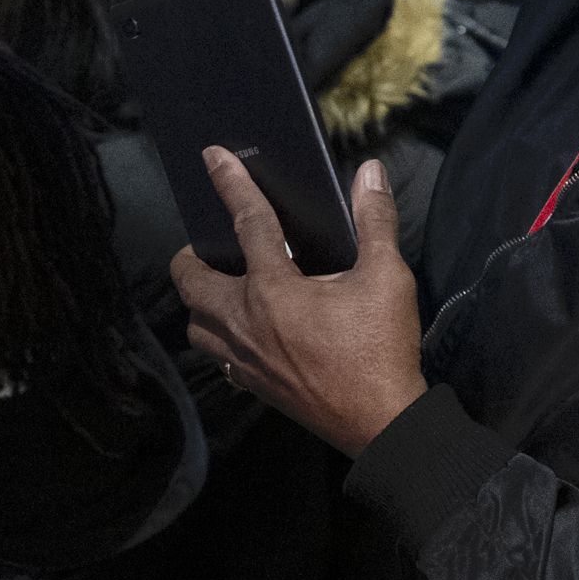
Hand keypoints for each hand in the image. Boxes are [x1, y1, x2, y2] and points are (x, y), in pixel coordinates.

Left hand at [174, 154, 431, 457]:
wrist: (381, 423)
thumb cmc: (381, 348)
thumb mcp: (387, 278)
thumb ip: (375, 222)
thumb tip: (370, 173)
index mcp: (274, 290)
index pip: (247, 223)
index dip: (231, 184)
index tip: (213, 157)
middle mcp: (244, 322)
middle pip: (191, 281)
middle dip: (191, 256)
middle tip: (211, 244)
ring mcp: (243, 358)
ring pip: (195, 324)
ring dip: (201, 301)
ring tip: (226, 288)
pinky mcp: (252, 385)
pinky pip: (217, 356)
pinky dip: (220, 337)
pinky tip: (246, 332)